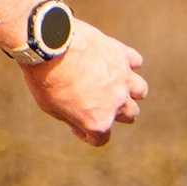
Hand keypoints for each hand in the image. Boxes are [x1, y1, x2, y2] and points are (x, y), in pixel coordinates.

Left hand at [26, 22, 147, 145]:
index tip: (76, 123)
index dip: (87, 134)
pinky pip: (136, 62)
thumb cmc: (46, 80)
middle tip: (100, 103)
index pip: (101, 139)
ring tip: (117, 85)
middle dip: (116, 112)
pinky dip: (128, 63)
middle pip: (130, 115)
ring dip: (130, 90)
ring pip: (140, 91)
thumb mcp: (52, 109)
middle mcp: (116, 103)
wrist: (50, 46)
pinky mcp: (123, 55)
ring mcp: (123, 78)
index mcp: (98, 122)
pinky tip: (115, 62)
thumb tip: (83, 124)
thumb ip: (73, 119)